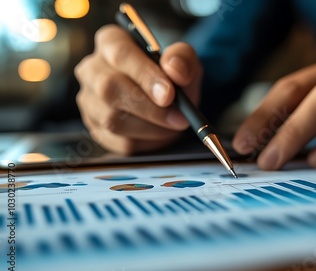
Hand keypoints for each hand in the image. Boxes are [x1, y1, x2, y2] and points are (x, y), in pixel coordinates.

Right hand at [74, 25, 202, 153]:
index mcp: (110, 42)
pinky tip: (161, 133)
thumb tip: (175, 71)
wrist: (169, 102)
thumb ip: (182, 59)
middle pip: (110, 88)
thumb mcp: (184, 60)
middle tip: (179, 117)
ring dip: (151, 127)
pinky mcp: (96, 128)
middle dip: (149, 107)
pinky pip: (118, 142)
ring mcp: (89, 101)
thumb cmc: (172, 76)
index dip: (144, 75)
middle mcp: (92, 69)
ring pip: (112, 119)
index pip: (119, 54)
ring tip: (174, 124)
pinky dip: (146, 142)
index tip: (169, 94)